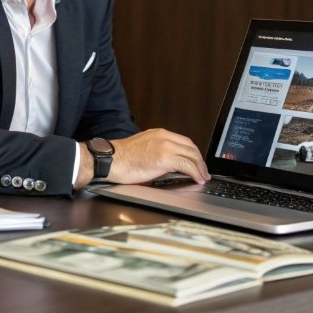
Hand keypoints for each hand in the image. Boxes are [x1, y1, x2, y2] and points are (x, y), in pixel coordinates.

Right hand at [76, 128, 209, 187]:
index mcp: (159, 134)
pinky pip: (187, 165)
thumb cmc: (121, 158)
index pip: (184, 142)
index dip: (193, 153)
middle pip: (191, 147)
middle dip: (200, 160)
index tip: (197, 162)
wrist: (109, 160)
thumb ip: (158, 151)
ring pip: (192, 155)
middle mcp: (164, 137)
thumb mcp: (143, 148)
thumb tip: (169, 165)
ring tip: (203, 177)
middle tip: (203, 171)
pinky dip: (196, 172)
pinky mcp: (164, 158)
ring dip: (200, 167)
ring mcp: (165, 146)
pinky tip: (197, 179)